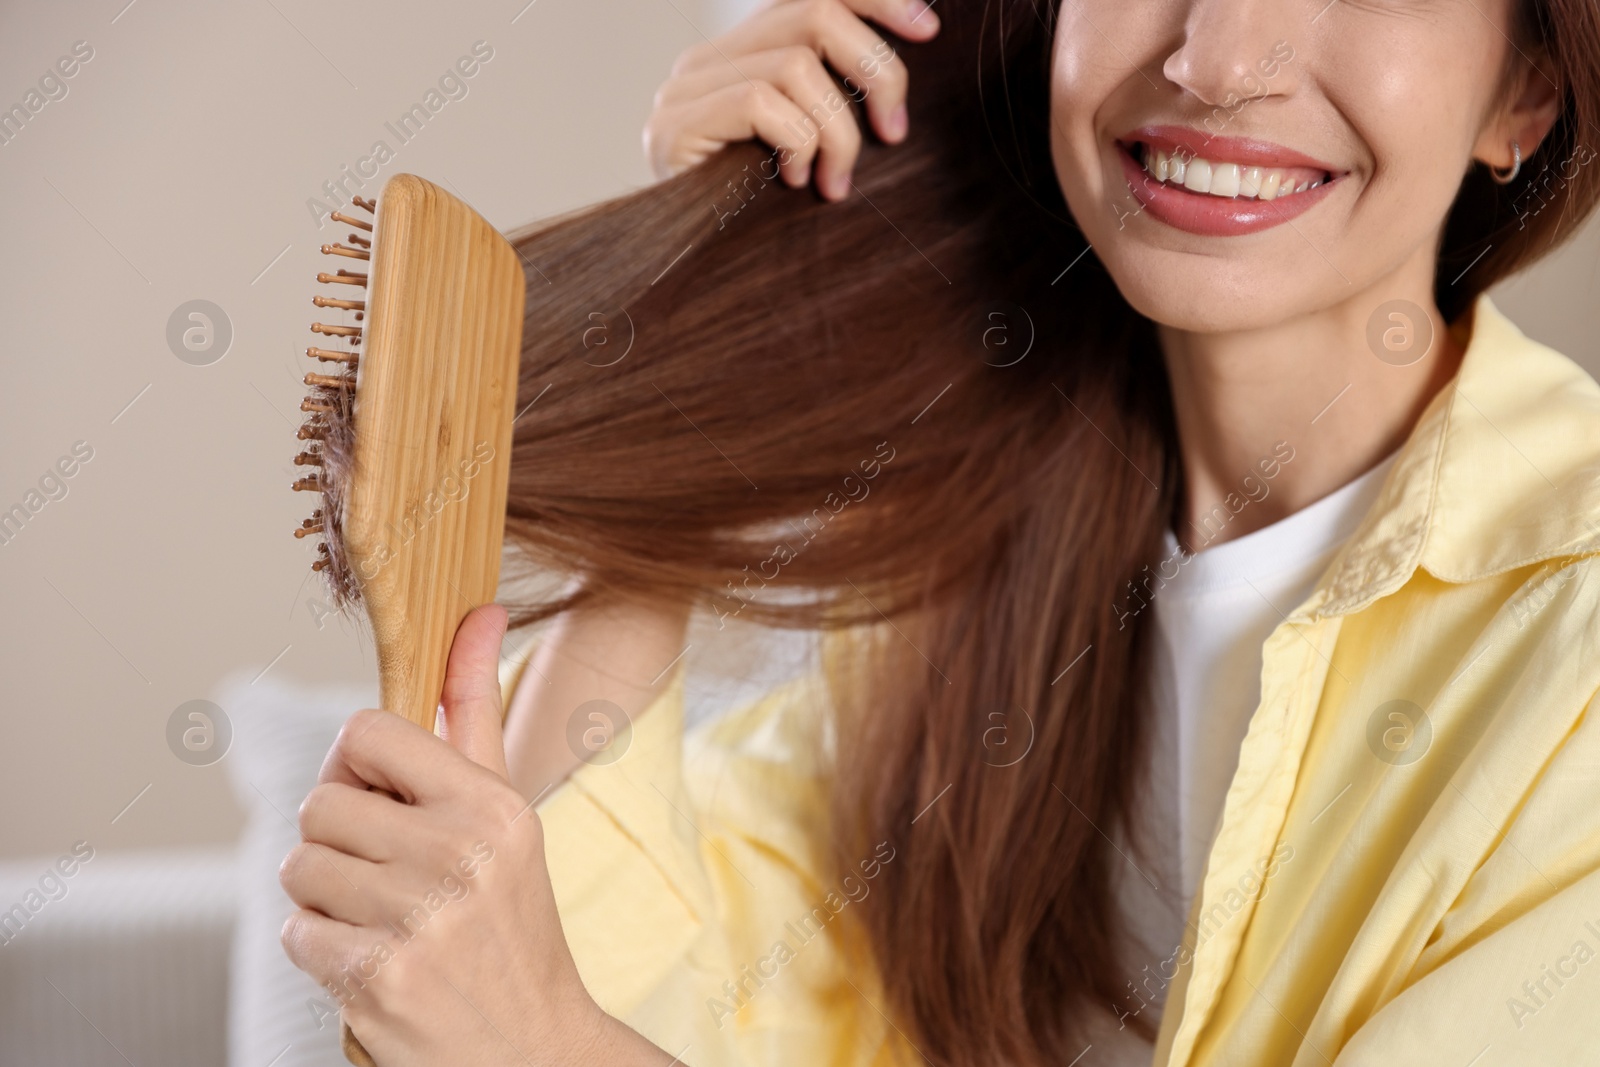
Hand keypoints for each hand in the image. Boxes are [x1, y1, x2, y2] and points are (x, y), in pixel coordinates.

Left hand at [280, 605, 669, 1065]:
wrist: (533, 1044)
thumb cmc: (510, 916)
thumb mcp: (506, 810)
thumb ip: (475, 711)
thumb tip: (479, 609)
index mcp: (491, 803)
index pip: (366, 731)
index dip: (358, 767)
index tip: (385, 801)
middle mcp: (459, 852)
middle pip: (318, 802)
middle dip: (338, 841)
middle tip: (386, 875)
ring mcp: (417, 916)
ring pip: (297, 867)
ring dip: (324, 898)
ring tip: (383, 921)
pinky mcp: (376, 977)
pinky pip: (295, 931)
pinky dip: (321, 949)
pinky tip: (373, 960)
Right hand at [643, 0, 940, 199]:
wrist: (681, 262)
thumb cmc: (755, 212)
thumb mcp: (807, 146)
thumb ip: (833, 100)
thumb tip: (899, 80)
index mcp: (741, 51)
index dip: (876, 1)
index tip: (927, 30)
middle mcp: (708, 56)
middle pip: (816, 14)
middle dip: (876, 70)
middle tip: (893, 130)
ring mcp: (685, 87)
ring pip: (797, 65)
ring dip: (838, 129)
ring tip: (836, 180)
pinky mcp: (675, 124)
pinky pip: (762, 102)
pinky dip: (797, 142)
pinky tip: (796, 179)